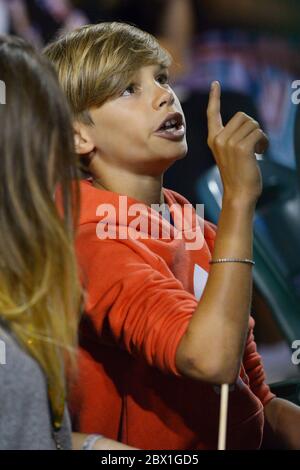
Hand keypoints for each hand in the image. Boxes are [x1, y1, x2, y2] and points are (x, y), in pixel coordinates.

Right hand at [207, 81, 268, 203]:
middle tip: (253, 144)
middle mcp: (219, 139)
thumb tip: (248, 124)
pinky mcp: (241, 147)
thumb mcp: (229, 153)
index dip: (215, 98)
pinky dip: (264, 142)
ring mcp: (229, 143)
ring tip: (257, 150)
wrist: (238, 194)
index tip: (215, 84)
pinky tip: (260, 153)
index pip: (213, 114)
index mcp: (213, 139)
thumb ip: (232, 138)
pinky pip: (258, 133)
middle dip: (252, 128)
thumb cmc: (237, 176)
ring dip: (259, 135)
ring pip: (252, 124)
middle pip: (242, 116)